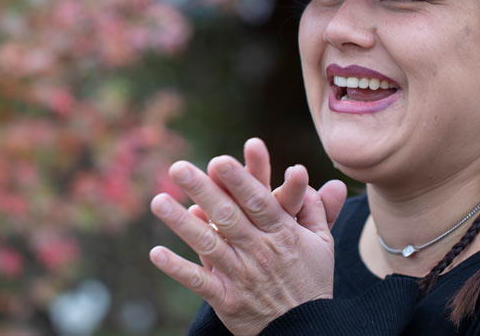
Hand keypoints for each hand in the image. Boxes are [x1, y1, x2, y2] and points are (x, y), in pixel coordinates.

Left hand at [149, 141, 347, 334]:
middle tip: (178, 168)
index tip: (219, 161)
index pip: (258, 201)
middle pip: (227, 215)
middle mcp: (259, 250)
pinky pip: (199, 281)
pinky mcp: (227, 298)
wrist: (305, 330)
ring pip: (208, 243)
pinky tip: (157, 253)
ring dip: (181, 223)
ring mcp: (241, 274)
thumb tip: (305, 174)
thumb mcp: (322, 244)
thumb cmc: (310, 281)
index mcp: (282, 233)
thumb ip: (315, 208)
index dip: (238, 181)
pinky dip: (178, 268)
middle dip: (202, 190)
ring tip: (159, 201)